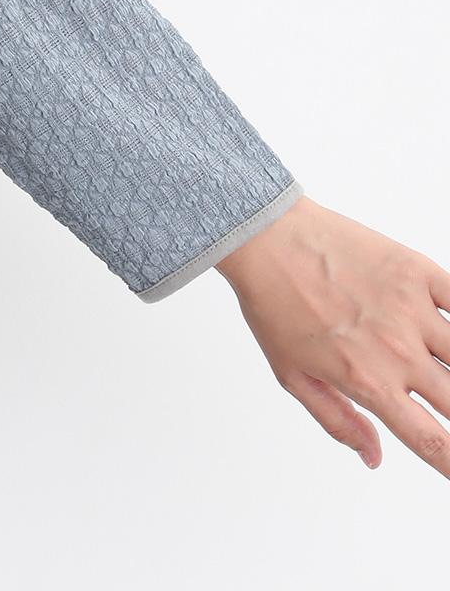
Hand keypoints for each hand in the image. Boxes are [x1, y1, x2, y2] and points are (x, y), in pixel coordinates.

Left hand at [214, 194, 449, 475]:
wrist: (264, 239)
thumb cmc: (272, 304)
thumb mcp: (292, 375)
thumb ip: (337, 420)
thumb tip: (373, 457)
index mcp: (368, 381)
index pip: (431, 440)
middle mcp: (396, 350)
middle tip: (446, 406)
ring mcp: (410, 308)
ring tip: (446, 372)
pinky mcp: (415, 270)